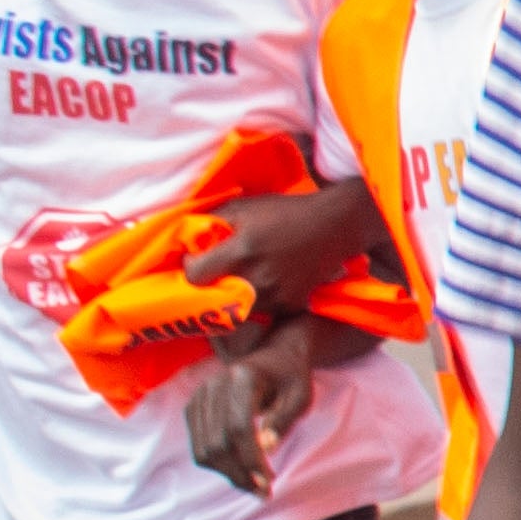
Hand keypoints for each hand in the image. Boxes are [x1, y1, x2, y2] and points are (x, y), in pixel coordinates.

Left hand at [179, 176, 381, 310]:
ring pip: (237, 309)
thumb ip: (212, 223)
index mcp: (241, 250)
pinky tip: (267, 282)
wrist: (334, 226)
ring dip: (233, 297)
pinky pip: (262, 312)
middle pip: (214, 299)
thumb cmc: (284, 213)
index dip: (191, 268)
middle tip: (214, 276)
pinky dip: (258, 301)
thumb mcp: (244, 207)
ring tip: (242, 278)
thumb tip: (187, 241)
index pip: (195, 275)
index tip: (197, 260)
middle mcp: (257, 277)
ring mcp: (275, 295)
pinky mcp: (290, 306)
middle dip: (210, 288)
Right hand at [179, 317, 322, 492]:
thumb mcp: (301, 396)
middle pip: (218, 442)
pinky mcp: (193, 408)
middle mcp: (213, 385)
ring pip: (204, 449)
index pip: (239, 426)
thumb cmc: (290, 378)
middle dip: (240, 473)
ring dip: (229, 474)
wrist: (271, 357)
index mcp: (242, 376)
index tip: (268, 482)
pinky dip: (218, 465)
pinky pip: (199, 447)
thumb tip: (266, 449)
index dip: (251, 458)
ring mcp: (199, 396)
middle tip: (264, 491)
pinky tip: (241, 470)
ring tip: (254, 486)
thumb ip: (284, 420)